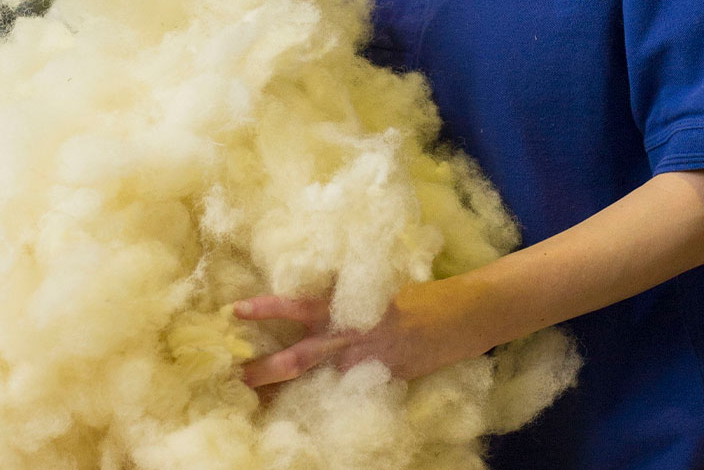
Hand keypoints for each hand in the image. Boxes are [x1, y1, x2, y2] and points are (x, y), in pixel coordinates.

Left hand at [235, 280, 500, 386]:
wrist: (469, 313)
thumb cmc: (422, 296)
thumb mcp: (377, 289)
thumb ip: (346, 299)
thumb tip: (309, 306)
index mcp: (350, 306)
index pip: (299, 306)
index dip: (267, 308)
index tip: (235, 310)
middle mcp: (355, 336)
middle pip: (300, 357)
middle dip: (265, 369)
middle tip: (236, 377)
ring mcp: (371, 363)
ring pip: (320, 382)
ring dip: (290, 393)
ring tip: (261, 403)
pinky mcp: (388, 380)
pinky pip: (353, 394)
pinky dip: (331, 401)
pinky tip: (309, 413)